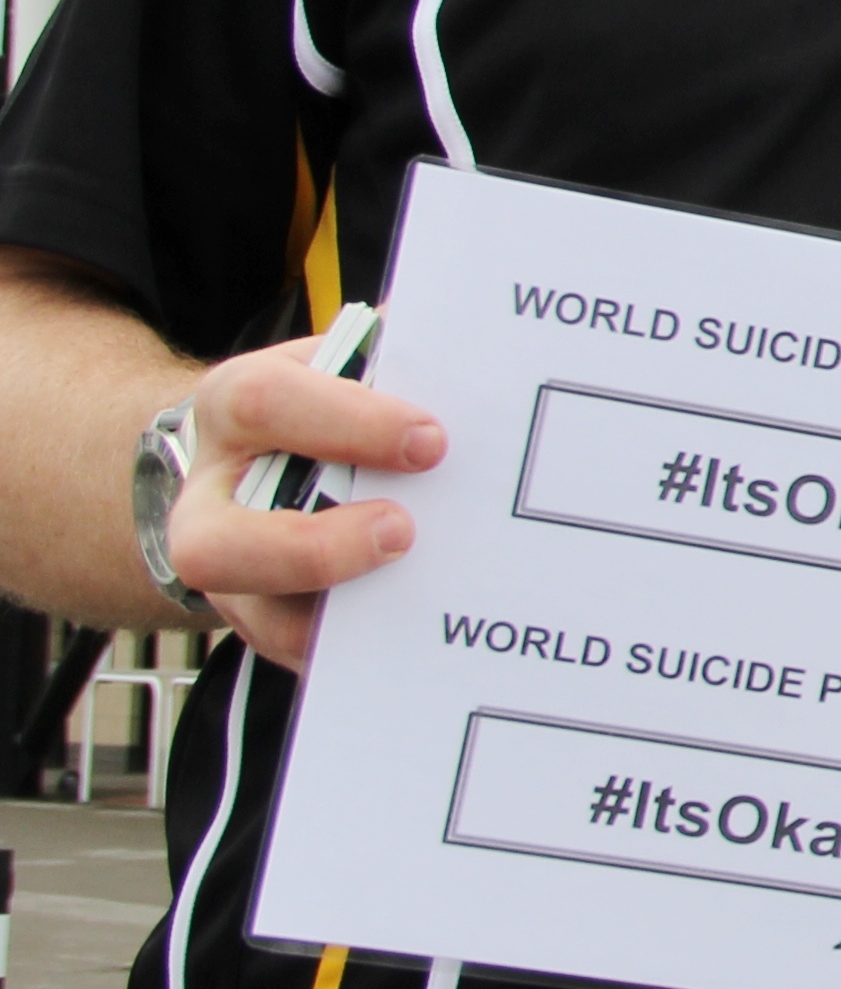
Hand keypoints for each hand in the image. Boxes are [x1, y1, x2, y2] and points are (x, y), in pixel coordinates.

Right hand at [161, 332, 446, 671]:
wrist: (253, 454)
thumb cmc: (322, 403)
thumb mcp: (342, 362)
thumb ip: (397, 352)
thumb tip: (480, 336)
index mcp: (234, 408)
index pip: (265, 405)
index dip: (347, 423)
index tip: (430, 442)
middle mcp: (212, 498)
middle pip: (218, 545)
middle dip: (315, 549)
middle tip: (404, 533)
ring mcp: (230, 572)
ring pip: (255, 617)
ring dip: (341, 616)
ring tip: (419, 596)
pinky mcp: (262, 619)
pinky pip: (303, 652)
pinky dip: (365, 650)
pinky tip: (424, 638)